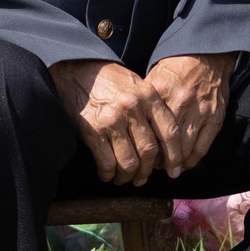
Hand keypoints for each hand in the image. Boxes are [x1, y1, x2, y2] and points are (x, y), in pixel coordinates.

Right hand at [51, 58, 166, 186]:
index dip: (174, 157)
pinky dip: (108, 174)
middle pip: (149, 151)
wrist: (74, 72)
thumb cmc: (108, 80)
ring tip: (125, 179)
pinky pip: (107, 162)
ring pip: (129, 162)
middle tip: (142, 178)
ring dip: (128, 176)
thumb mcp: (136, 85)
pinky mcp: (92, 131)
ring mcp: (112, 120)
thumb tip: (165, 142)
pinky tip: (108, 174)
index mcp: (148, 95)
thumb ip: (151, 108)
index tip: (174, 171)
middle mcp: (133, 107)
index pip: (169, 132)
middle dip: (147, 171)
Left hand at [144, 52, 232, 175]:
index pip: (146, 128)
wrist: (207, 57)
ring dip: (173, 165)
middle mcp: (181, 103)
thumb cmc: (175, 69)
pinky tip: (183, 165)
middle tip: (148, 169)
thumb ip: (143, 101)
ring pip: (183, 150)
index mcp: (161, 93)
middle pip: (164, 143)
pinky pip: (201, 149)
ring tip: (165, 170)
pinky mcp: (214, 119)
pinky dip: (191, 161)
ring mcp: (199, 113)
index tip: (135, 155)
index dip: (139, 147)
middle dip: (155, 161)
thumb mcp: (153, 78)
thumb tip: (127, 123)